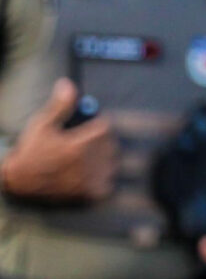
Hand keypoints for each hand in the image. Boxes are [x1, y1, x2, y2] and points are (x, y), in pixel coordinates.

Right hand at [1, 79, 116, 203]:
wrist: (20, 180)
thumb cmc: (31, 150)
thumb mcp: (42, 125)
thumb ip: (60, 105)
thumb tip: (68, 84)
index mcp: (78, 145)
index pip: (106, 126)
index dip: (100, 122)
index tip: (93, 122)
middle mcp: (87, 163)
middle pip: (111, 144)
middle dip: (103, 138)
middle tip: (89, 138)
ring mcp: (89, 180)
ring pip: (112, 163)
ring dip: (105, 157)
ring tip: (90, 154)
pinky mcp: (88, 194)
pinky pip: (108, 183)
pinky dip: (104, 177)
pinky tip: (91, 172)